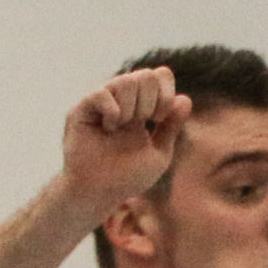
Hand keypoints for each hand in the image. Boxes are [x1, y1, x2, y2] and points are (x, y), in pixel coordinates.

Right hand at [62, 68, 190, 209]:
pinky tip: (110, 128)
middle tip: (143, 123)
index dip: (165, 91)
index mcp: (141, 106)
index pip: (158, 76)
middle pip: (145, 75)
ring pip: (126, 80)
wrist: (100, 192)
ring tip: (123, 128)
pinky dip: (113, 111)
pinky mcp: (82, 109)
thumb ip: (172, 127)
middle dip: (152, 102)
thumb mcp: (159, 153)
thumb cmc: (128, 176)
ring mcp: (101, 102)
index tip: (160, 119)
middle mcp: (121, 100)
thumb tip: (185, 99)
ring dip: (133, 108)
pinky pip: (102, 94)